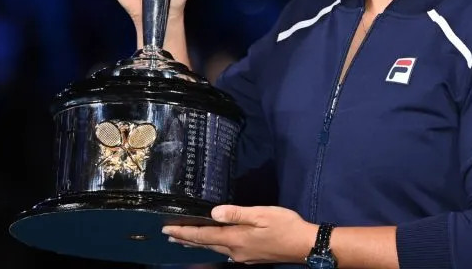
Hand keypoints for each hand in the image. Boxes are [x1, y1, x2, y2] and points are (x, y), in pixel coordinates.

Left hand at [163, 205, 317, 264]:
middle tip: (169, 234)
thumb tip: (212, 213)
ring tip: (184, 240)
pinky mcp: (251, 257)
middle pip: (205, 244)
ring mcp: (243, 256)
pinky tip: (214, 246)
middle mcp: (235, 251)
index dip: (184, 231)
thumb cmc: (285, 226)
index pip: (204, 235)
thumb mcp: (262, 214)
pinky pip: (225, 252)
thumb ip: (236, 213)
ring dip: (197, 244)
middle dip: (186, 239)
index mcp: (236, 238)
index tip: (167, 228)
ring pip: (215, 249)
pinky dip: (212, 246)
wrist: (305, 245)